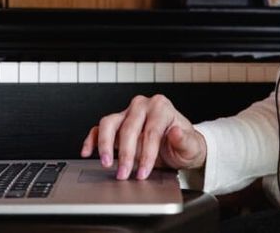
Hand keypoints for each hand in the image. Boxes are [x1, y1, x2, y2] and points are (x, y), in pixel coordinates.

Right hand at [80, 94, 206, 179]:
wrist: (179, 146)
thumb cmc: (183, 145)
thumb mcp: (191, 146)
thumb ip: (184, 140)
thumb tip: (175, 132)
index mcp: (161, 107)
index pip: (150, 131)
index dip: (146, 154)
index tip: (143, 171)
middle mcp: (142, 106)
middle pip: (129, 128)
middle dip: (126, 154)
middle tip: (124, 174)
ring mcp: (127, 113)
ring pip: (109, 123)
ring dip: (105, 144)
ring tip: (106, 162)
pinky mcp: (116, 123)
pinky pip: (99, 128)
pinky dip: (92, 139)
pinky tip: (88, 151)